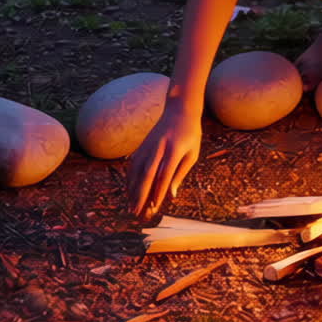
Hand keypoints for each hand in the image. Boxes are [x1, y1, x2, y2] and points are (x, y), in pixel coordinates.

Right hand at [127, 103, 201, 217]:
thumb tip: (171, 195)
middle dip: (140, 195)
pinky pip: (133, 165)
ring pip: (136, 171)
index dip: (158, 192)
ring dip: (132, 190)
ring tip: (131, 206)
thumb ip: (180, 173)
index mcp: (174, 150)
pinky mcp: (142, 145)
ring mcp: (147, 146)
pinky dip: (130, 179)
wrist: (179, 110)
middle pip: (146, 174)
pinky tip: (129, 190)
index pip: (164, 175)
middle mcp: (158, 148)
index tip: (154, 207)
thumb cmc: (190, 134)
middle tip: (136, 212)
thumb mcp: (192, 154)